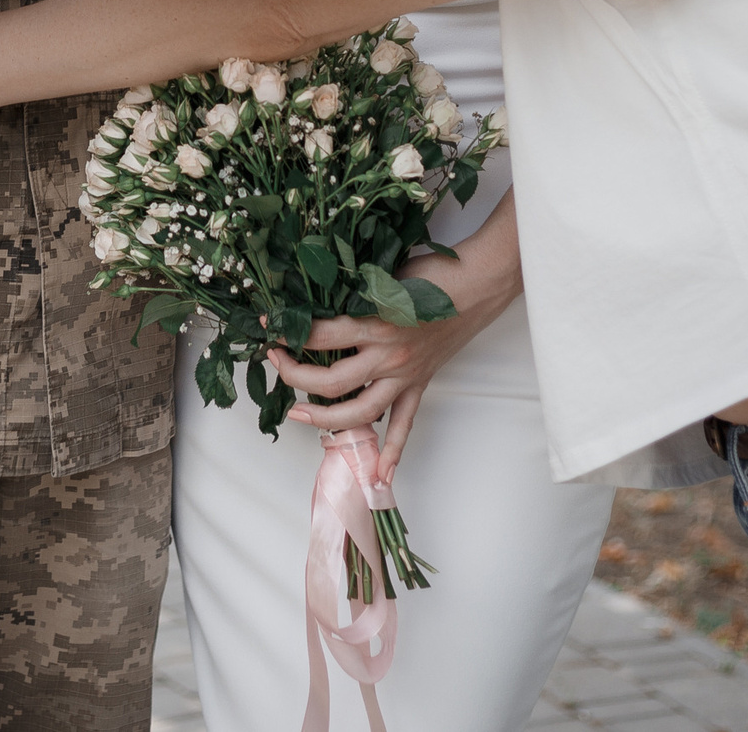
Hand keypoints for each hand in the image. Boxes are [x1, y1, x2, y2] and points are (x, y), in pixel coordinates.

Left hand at [269, 230, 521, 482]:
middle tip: (275, 363)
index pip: (321, 337)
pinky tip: (380, 475)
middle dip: (294, 376)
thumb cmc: (433, 273)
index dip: (290, 332)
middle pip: (331, 382)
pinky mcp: (420, 385)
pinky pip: (405, 424)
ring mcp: (405, 376)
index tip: (268, 326)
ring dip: (325, 419)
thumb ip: (354, 294)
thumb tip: (315, 299)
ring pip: (360, 412)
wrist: (479, 284)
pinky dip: (392, 452)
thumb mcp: (385, 276)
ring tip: (298, 414)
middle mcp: (388, 356)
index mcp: (377, 324)